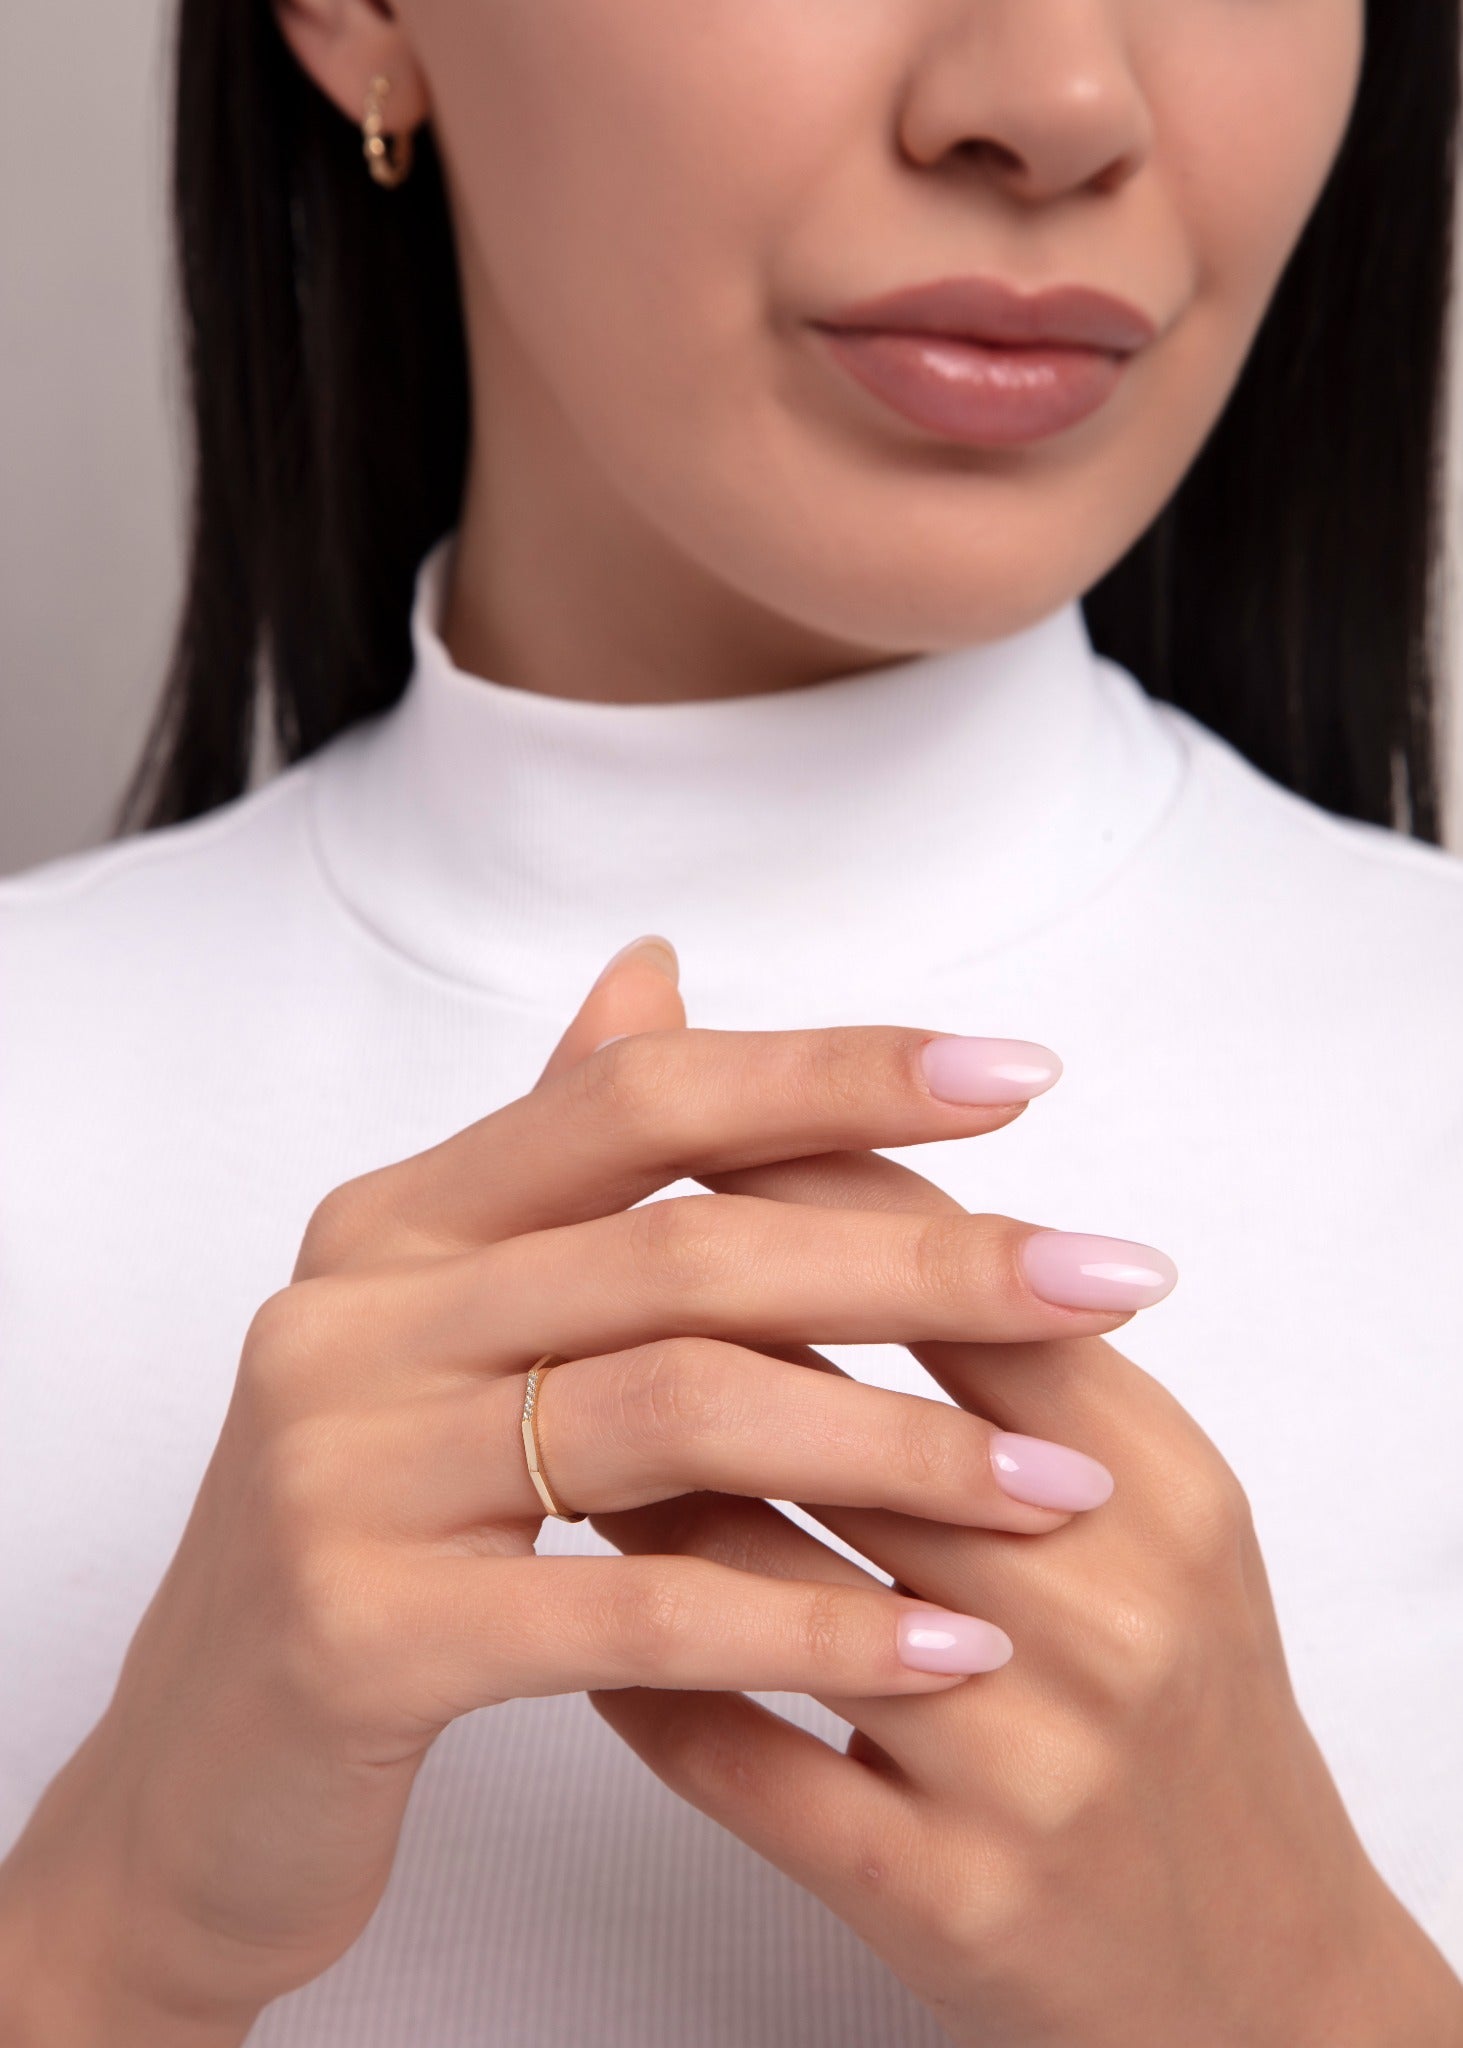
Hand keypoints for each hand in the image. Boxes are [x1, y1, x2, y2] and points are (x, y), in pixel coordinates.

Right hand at [0, 941, 1156, 2042]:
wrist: (206, 1772)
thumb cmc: (378, 1533)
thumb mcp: (453, 1330)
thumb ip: (557, 1162)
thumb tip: (652, 968)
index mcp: (396, 1222)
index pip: (639, 1095)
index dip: (832, 1073)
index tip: (1018, 1079)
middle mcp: (353, 1316)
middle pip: (688, 1246)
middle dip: (927, 1260)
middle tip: (1114, 1274)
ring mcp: (344, 1470)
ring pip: (678, 1413)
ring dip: (902, 1446)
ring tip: (1067, 1486)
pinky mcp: (361, 1633)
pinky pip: (635, 1611)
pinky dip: (813, 1624)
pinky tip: (949, 1642)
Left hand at [585, 958, 1462, 2047]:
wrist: (1253, 1968)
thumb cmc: (1168, 1691)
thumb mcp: (1132, 1497)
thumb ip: (994, 1341)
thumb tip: (815, 1155)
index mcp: (1151, 1480)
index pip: (952, 1280)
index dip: (797, 1194)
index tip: (672, 1142)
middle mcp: (1103, 1608)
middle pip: (837, 1416)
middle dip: (683, 1343)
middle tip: (558, 1280)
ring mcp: (1027, 1762)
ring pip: (764, 1586)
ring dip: (638, 1506)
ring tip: (543, 1442)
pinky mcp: (949, 1900)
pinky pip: (745, 1764)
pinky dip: (647, 1688)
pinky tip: (584, 1637)